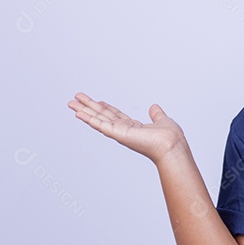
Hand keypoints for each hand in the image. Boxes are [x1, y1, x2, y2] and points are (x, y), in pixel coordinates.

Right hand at [68, 93, 186, 163]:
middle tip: (76, 99)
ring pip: (97, 120)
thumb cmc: (170, 138)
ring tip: (71, 103)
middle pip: (102, 116)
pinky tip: (78, 113)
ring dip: (84, 111)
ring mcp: (119, 133)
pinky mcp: (117, 134)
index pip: (116, 115)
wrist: (171, 145)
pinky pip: (100, 125)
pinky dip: (88, 119)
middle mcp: (124, 130)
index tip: (97, 101)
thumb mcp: (162, 121)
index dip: (106, 108)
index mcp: (134, 127)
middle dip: (89, 107)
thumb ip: (157, 114)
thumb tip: (154, 107)